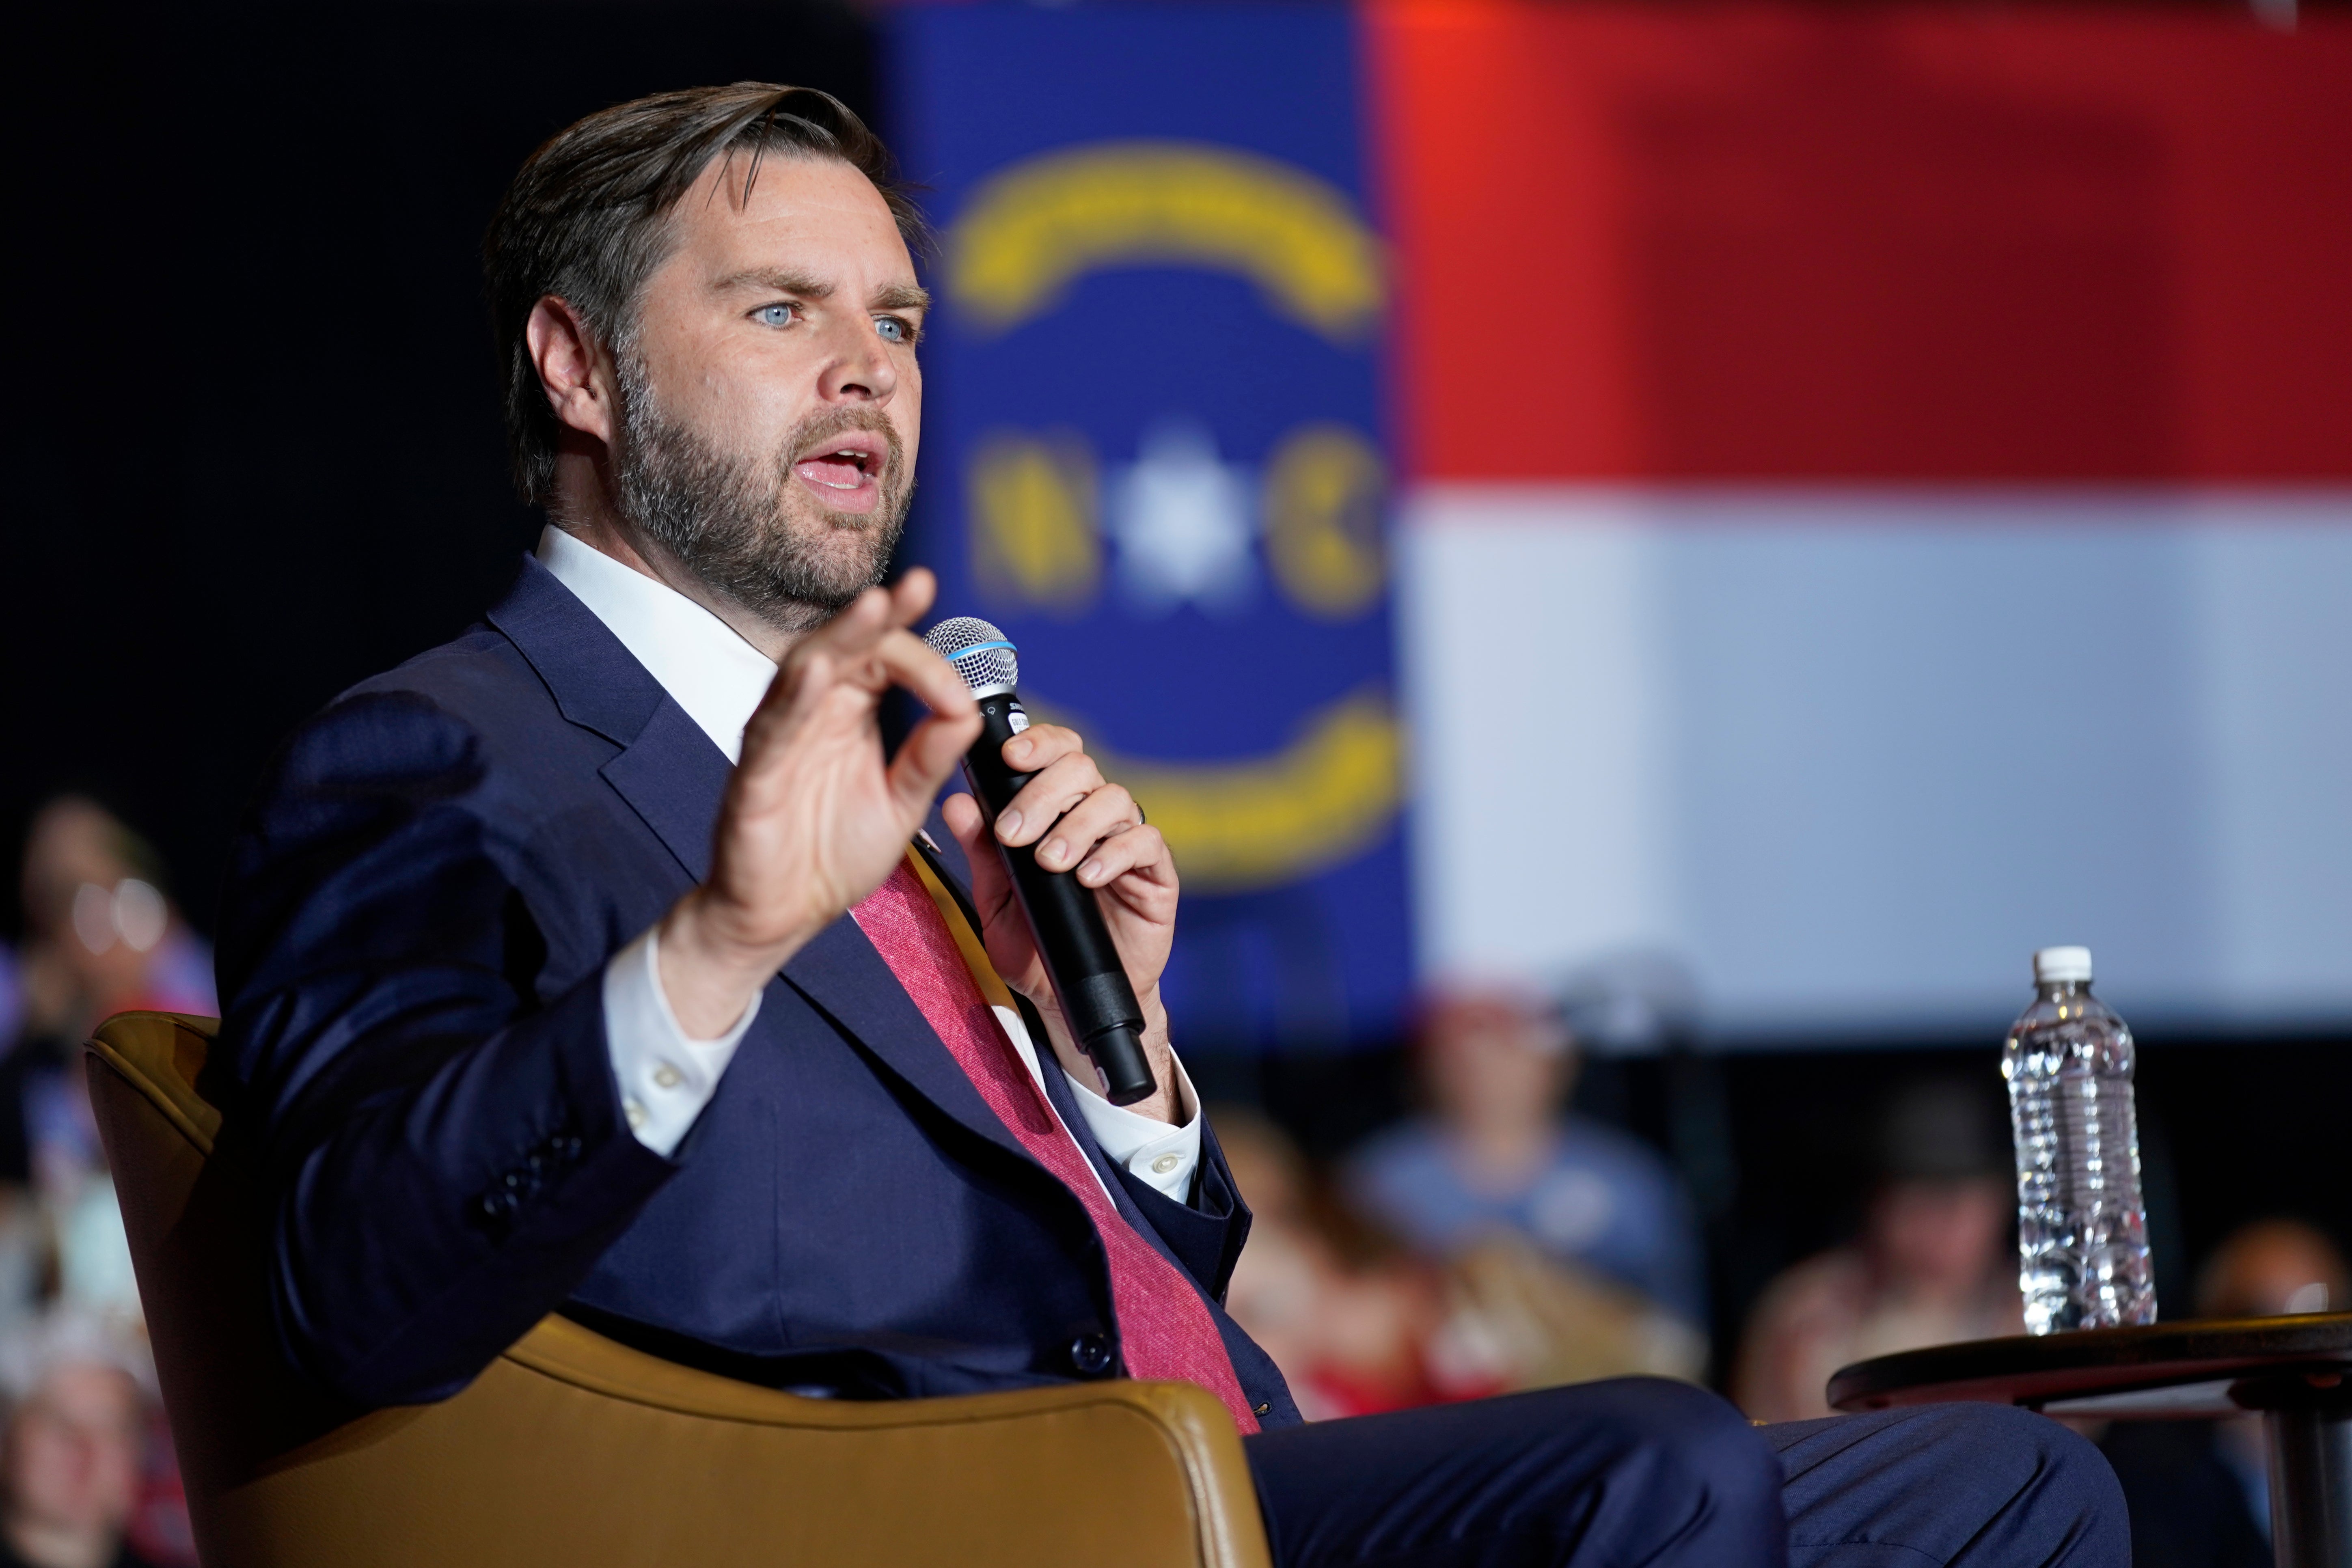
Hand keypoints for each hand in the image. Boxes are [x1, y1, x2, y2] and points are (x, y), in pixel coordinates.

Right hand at [658, 570, 980, 1036]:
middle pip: (846, 649)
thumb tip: (970, 711)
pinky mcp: (753, 776)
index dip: (927, 661)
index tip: (963, 689)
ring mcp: (780, 741)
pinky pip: (771, 729)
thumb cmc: (833, 854)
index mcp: (851, 715)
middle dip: (880, 617)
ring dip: (838, 638)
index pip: (887, 662)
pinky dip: (793, 699)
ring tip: (872, 606)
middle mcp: (813, 715)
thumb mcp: (902, 802)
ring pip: (803, 671)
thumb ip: (931, 756)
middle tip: (917, 585)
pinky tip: (815, 671)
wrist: (784, 916)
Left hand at [940, 726, 1183, 1122]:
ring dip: (1076, 825)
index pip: (1056, 754)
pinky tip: (1087, 877)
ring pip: (1114, 799)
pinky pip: (1145, 842)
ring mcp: (1127, 843)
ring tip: (1050, 863)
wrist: (1069, 998)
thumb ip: (982, 851)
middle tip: (1015, 833)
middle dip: (1044, 793)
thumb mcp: (997, 899)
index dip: (1038, 743)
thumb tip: (957, 802)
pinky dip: (1113, 854)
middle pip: (1083, 768)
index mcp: (1058, 811)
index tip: (1009, 757)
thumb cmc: (1034, 945)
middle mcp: (1094, 817)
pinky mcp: (1155, 873)